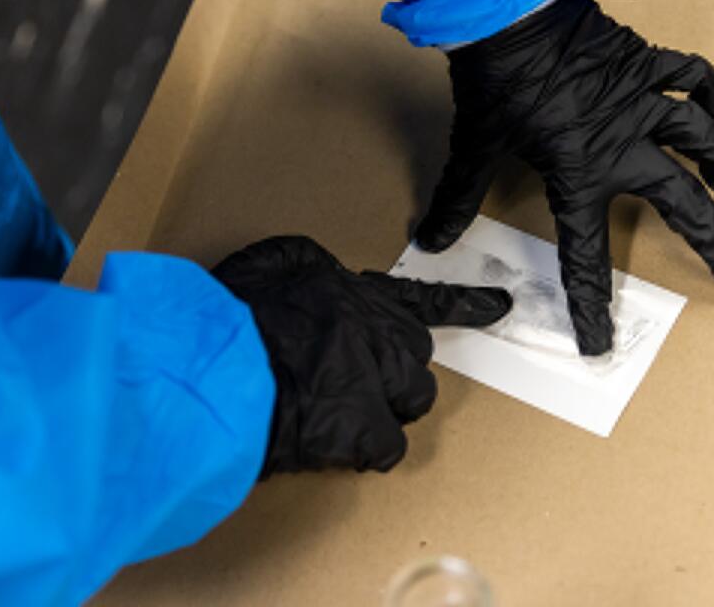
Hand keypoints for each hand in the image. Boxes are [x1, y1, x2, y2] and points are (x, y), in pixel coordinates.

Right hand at [211, 236, 511, 475]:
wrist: (214, 366)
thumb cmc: (232, 315)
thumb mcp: (273, 263)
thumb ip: (310, 269)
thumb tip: (325, 278)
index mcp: (357, 295)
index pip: (422, 300)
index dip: (463, 304)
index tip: (500, 305)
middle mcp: (377, 333)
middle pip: (417, 359)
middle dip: (393, 373)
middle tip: (351, 383)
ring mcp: (375, 380)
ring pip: (412, 402)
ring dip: (384, 411)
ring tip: (339, 414)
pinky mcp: (363, 426)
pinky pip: (387, 447)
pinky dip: (364, 450)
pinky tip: (332, 444)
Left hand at [415, 0, 713, 355]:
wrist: (509, 7)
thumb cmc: (494, 77)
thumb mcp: (475, 143)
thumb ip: (458, 197)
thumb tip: (429, 241)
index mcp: (579, 170)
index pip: (586, 253)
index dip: (590, 303)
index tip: (600, 343)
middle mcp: (622, 142)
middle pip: (681, 202)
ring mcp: (641, 100)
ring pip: (704, 142)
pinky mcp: (647, 62)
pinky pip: (694, 77)